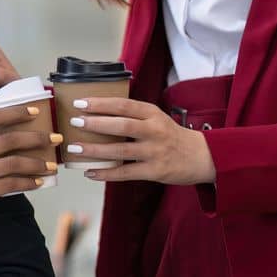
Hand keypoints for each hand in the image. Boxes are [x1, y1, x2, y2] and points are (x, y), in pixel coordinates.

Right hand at [0, 105, 55, 259]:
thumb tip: (1, 140)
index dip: (15, 112)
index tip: (34, 112)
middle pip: (7, 139)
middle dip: (35, 137)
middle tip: (54, 137)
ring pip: (13, 163)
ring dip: (36, 163)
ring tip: (50, 163)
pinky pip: (9, 185)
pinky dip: (27, 183)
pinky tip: (37, 182)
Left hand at [69, 97, 215, 185]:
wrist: (201, 156)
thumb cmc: (170, 135)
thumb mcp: (156, 117)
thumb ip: (132, 115)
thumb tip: (96, 113)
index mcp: (152, 113)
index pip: (124, 105)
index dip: (101, 103)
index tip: (80, 103)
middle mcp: (154, 131)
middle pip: (122, 126)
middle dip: (95, 123)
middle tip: (74, 122)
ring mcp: (155, 152)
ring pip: (121, 150)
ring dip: (96, 150)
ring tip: (75, 149)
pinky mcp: (155, 171)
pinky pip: (126, 173)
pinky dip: (106, 173)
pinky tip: (90, 172)